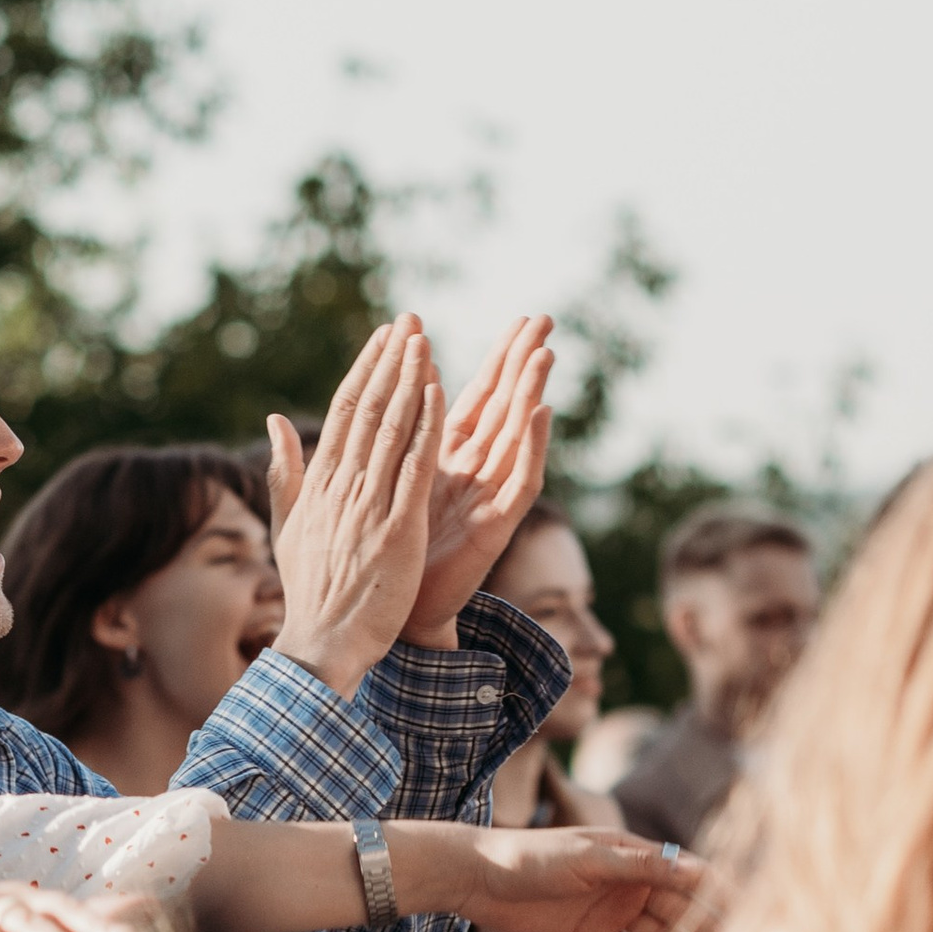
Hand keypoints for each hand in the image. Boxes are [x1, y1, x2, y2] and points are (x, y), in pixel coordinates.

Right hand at [264, 320, 442, 696]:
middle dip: (390, 362)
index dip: (365, 371)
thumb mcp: (288, 527)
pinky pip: (414, 468)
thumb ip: (285, 472)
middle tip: (410, 321)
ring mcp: (369, 506)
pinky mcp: (397, 529)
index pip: (343, 414)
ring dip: (409, 381)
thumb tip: (275, 421)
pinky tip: (438, 393)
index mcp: (319, 486)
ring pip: (391, 430)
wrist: (321, 644)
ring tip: (424, 341)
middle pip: (368, 410)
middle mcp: (341, 488)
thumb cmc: (310, 593)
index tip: (384, 339)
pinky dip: (425, 427)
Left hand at [404, 316, 554, 643]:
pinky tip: (540, 413)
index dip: (499, 359)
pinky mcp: (496, 526)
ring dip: (531, 394)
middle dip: (524, 363)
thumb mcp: (387, 478)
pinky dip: (532, 447)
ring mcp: (490, 497)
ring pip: (517, 437)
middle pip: (506, 407)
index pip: (481, 396)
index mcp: (449, 456)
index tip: (520, 319)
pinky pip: (519, 481)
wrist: (395, 613)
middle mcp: (476, 471)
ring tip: (545, 353)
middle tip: (544, 320)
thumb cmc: (389, 548)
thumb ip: (398, 426)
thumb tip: (407, 366)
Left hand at [447, 823, 709, 931]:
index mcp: (635, 856)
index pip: (689, 875)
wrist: (479, 880)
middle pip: (680, 910)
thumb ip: (639, 866)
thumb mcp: (587, 859)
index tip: (744, 915)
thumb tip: (694, 870)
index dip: (716, 894)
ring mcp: (614, 912)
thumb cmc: (531, 856)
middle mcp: (631, 884)